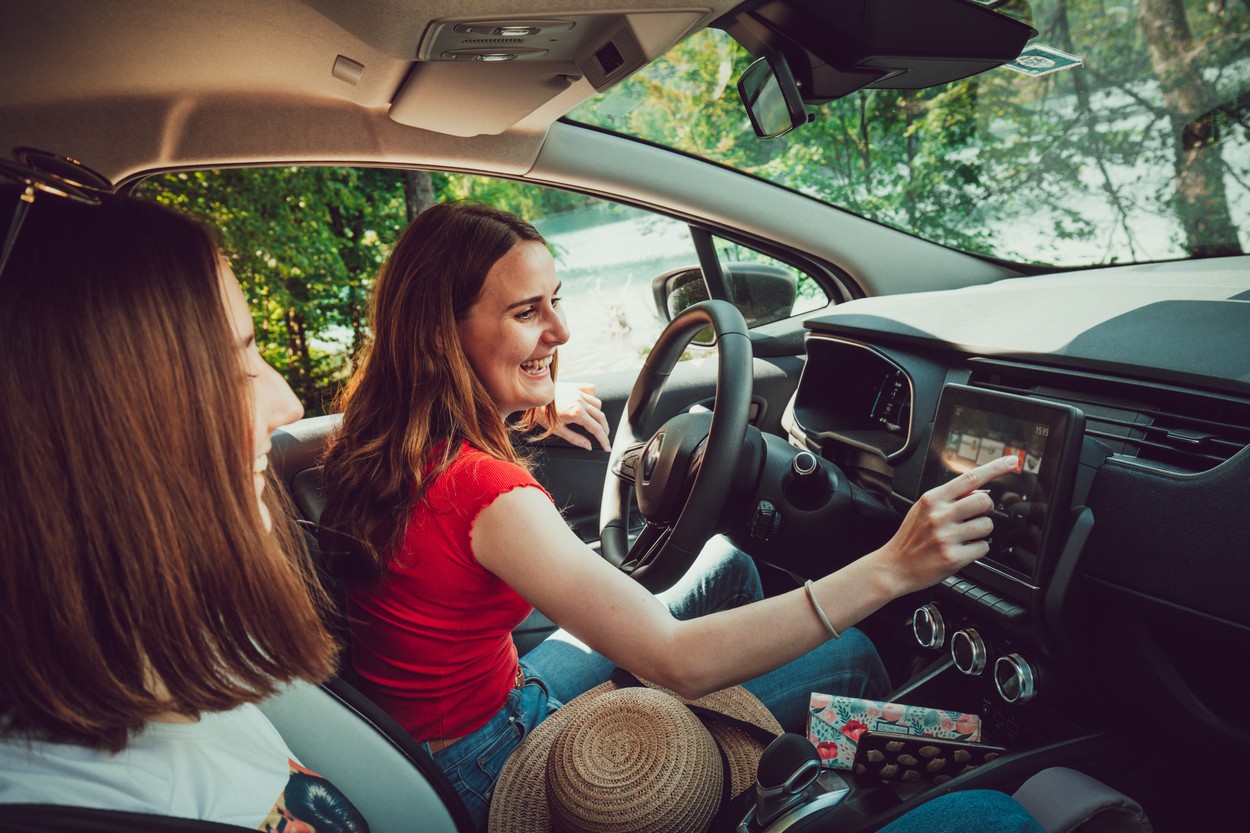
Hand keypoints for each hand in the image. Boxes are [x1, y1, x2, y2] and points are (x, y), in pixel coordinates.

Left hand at [537, 382, 610, 450]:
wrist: (533, 396)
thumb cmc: (542, 413)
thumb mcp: (558, 430)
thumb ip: (575, 439)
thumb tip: (588, 446)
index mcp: (577, 413)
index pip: (596, 429)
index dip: (603, 440)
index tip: (607, 447)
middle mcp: (581, 401)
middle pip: (601, 417)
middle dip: (605, 430)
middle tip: (604, 438)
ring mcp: (579, 392)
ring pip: (598, 405)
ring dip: (599, 415)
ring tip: (595, 423)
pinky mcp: (576, 386)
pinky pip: (591, 391)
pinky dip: (592, 399)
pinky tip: (589, 405)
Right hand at [872, 455, 1019, 595]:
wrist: (894, 566)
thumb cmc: (911, 537)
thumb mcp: (923, 509)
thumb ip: (950, 498)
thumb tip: (981, 490)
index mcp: (932, 498)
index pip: (970, 477)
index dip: (995, 468)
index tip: (1012, 461)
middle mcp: (939, 515)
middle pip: (985, 501)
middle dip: (985, 509)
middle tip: (974, 516)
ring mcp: (946, 537)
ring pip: (987, 525)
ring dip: (980, 532)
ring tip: (963, 537)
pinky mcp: (953, 558)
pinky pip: (983, 548)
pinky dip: (977, 550)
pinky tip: (961, 550)